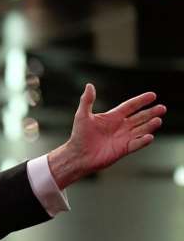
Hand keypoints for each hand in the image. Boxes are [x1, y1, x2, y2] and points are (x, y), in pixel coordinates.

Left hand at [49, 84, 165, 188]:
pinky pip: (136, 144)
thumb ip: (87, 101)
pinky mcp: (123, 149)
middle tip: (162, 108)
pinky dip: (143, 141)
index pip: (130, 106)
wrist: (78, 155)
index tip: (153, 95)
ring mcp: (123, 138)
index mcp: (112, 117)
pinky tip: (149, 136)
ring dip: (150, 125)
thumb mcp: (82, 116)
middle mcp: (120, 126)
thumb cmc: (79, 135)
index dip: (141, 101)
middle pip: (139, 117)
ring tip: (158, 120)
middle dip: (151, 113)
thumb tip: (89, 85)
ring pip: (141, 130)